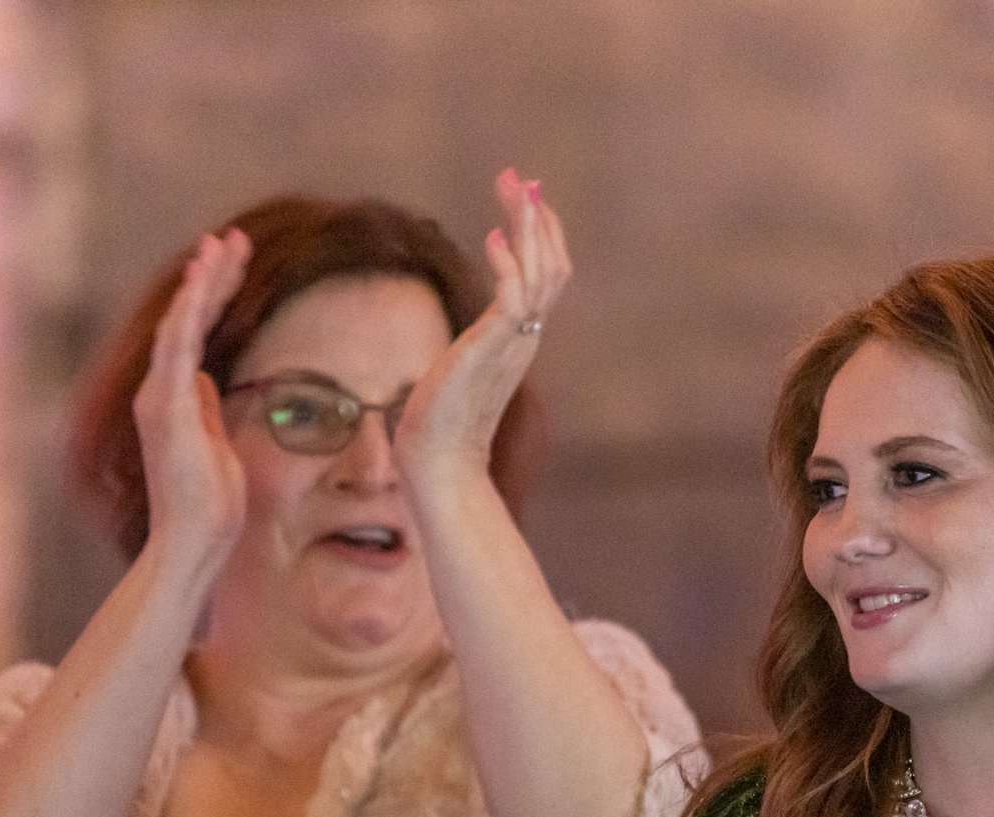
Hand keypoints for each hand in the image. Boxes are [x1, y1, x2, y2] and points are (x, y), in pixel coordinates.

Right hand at [132, 227, 251, 575]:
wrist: (191, 542)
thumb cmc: (209, 507)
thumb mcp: (217, 446)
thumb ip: (207, 410)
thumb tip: (208, 381)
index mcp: (176, 398)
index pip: (197, 334)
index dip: (213, 296)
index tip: (232, 261)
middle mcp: (161, 391)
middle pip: (187, 319)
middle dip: (210, 276)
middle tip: (231, 236)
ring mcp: (160, 397)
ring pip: (180, 323)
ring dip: (202, 281)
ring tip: (221, 243)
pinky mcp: (166, 406)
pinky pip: (178, 346)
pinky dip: (191, 309)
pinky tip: (204, 279)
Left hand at [393, 166, 571, 484]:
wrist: (440, 463)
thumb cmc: (440, 426)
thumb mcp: (459, 370)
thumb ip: (468, 348)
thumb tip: (453, 345)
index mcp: (520, 339)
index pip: (547, 276)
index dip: (541, 234)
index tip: (526, 196)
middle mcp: (525, 337)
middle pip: (552, 265)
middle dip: (537, 217)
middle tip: (520, 177)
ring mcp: (513, 343)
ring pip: (541, 272)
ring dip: (528, 225)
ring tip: (513, 187)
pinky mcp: (493, 348)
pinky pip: (514, 297)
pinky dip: (508, 263)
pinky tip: (492, 236)